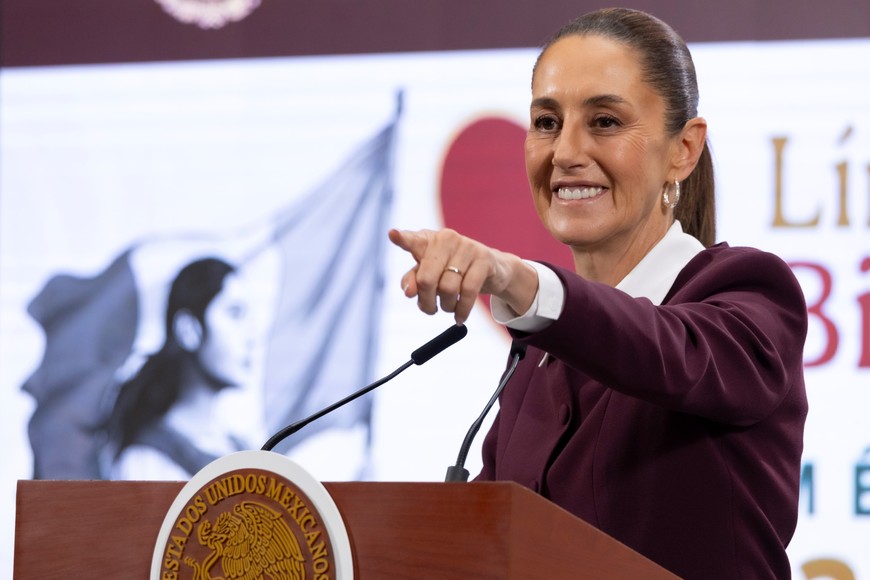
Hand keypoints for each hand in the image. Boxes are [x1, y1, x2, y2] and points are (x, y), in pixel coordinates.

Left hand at [388, 228, 537, 324]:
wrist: (491, 270)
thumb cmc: (452, 272)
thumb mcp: (429, 276)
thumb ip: (413, 281)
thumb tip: (408, 292)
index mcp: (427, 240)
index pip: (412, 241)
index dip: (402, 239)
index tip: (392, 234)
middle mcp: (445, 239)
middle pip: (426, 280)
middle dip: (426, 302)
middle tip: (430, 310)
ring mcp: (466, 247)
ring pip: (448, 288)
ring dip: (446, 306)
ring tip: (448, 308)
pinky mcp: (484, 259)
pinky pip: (468, 292)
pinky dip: (462, 310)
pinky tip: (459, 317)